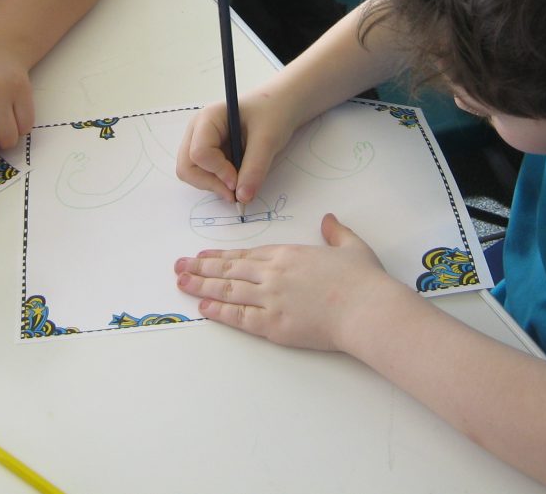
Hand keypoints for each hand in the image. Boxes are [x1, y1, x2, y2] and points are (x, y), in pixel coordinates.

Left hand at [173, 213, 405, 352]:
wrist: (367, 310)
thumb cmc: (363, 280)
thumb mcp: (352, 247)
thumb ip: (336, 232)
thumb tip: (329, 219)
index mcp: (287, 254)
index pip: (246, 254)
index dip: (222, 255)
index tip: (204, 254)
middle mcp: (273, 274)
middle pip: (230, 269)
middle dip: (201, 267)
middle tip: (178, 266)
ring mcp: (271, 299)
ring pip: (228, 289)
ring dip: (201, 285)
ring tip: (181, 282)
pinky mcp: (274, 325)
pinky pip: (239, 316)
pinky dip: (219, 311)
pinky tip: (203, 306)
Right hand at [176, 92, 300, 204]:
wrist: (281, 105)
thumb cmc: (273, 112)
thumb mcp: (268, 139)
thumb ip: (254, 168)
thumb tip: (242, 198)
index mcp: (208, 118)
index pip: (199, 152)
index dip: (218, 172)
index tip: (239, 181)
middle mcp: (198, 130)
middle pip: (187, 166)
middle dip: (209, 183)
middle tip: (235, 192)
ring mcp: (200, 141)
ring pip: (192, 173)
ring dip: (213, 184)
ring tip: (239, 184)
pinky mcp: (209, 152)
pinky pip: (204, 174)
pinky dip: (218, 182)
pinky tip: (237, 178)